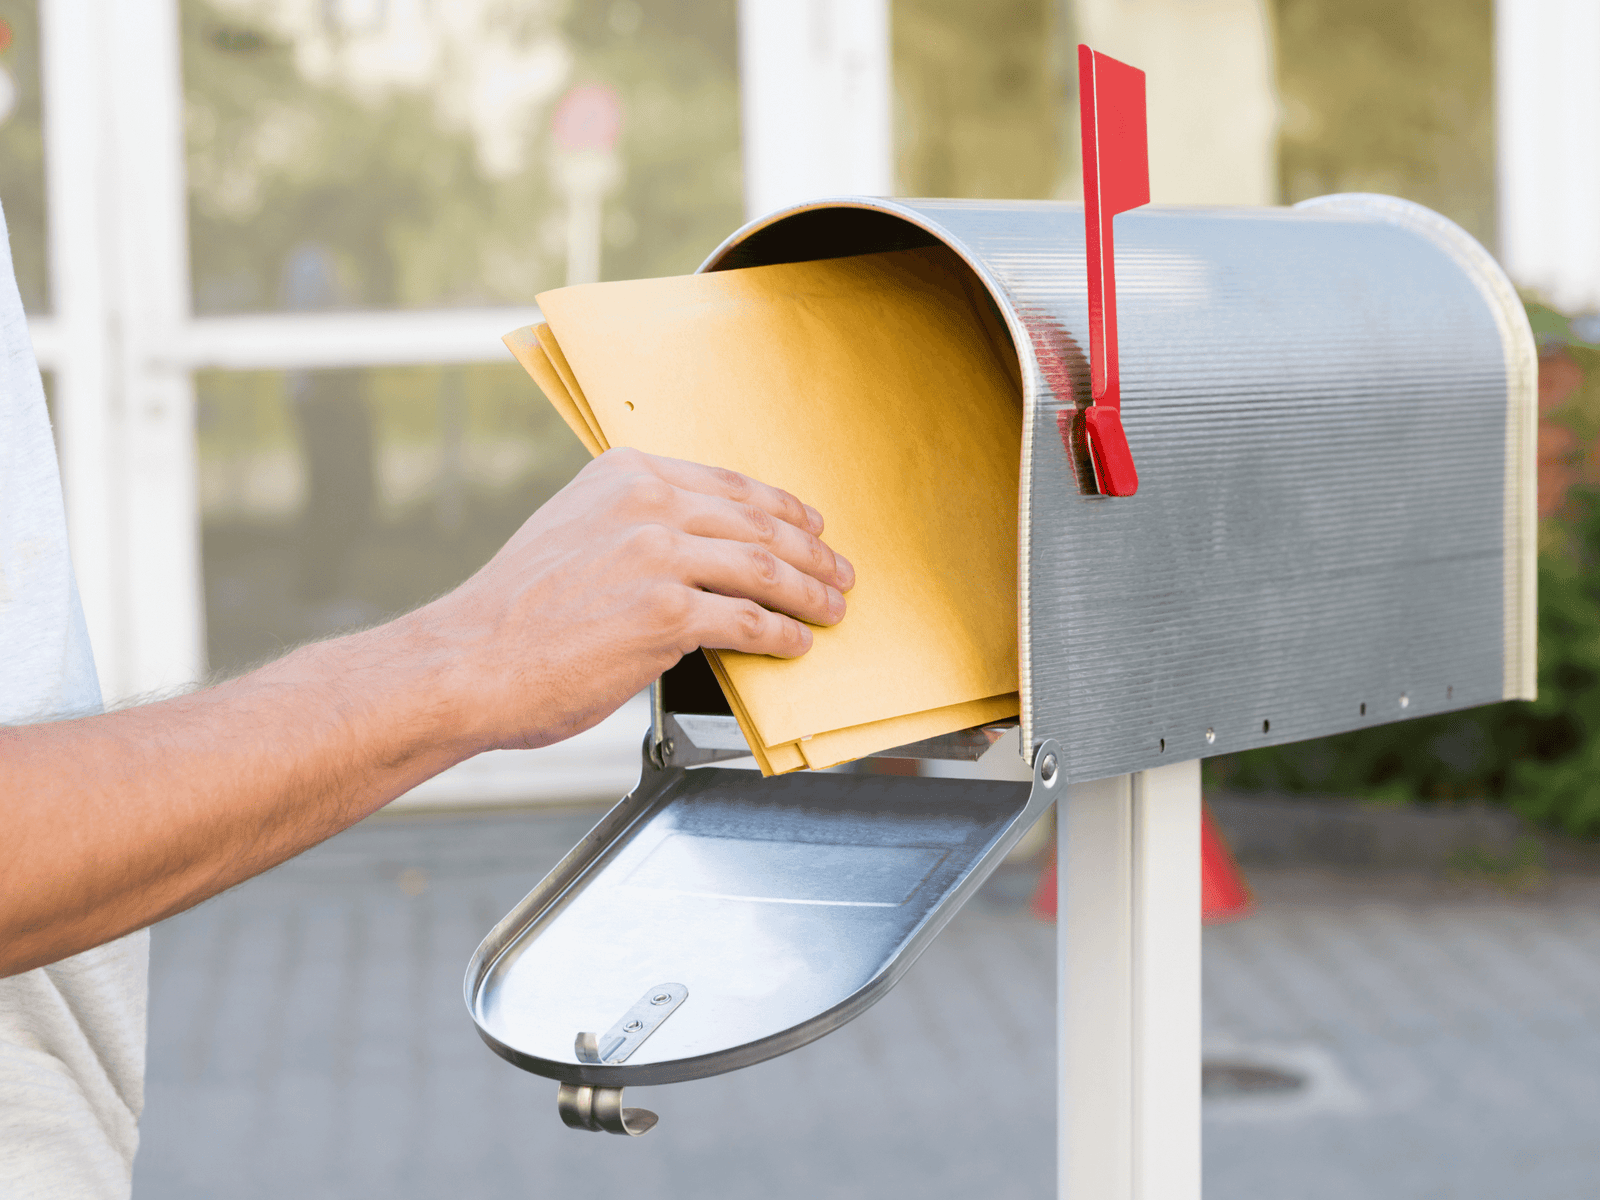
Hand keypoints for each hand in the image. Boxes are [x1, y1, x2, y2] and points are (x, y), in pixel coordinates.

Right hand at [411, 448, 855, 753]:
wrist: (468, 662)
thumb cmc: (514, 612)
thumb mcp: (573, 531)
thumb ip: (633, 526)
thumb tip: (696, 552)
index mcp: (625, 475)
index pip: (728, 484)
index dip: (781, 507)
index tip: (811, 525)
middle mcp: (645, 504)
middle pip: (756, 523)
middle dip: (810, 552)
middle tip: (839, 572)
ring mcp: (657, 556)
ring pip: (762, 569)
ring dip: (808, 593)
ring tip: (830, 609)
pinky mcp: (665, 614)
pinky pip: (746, 621)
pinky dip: (780, 635)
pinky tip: (794, 644)